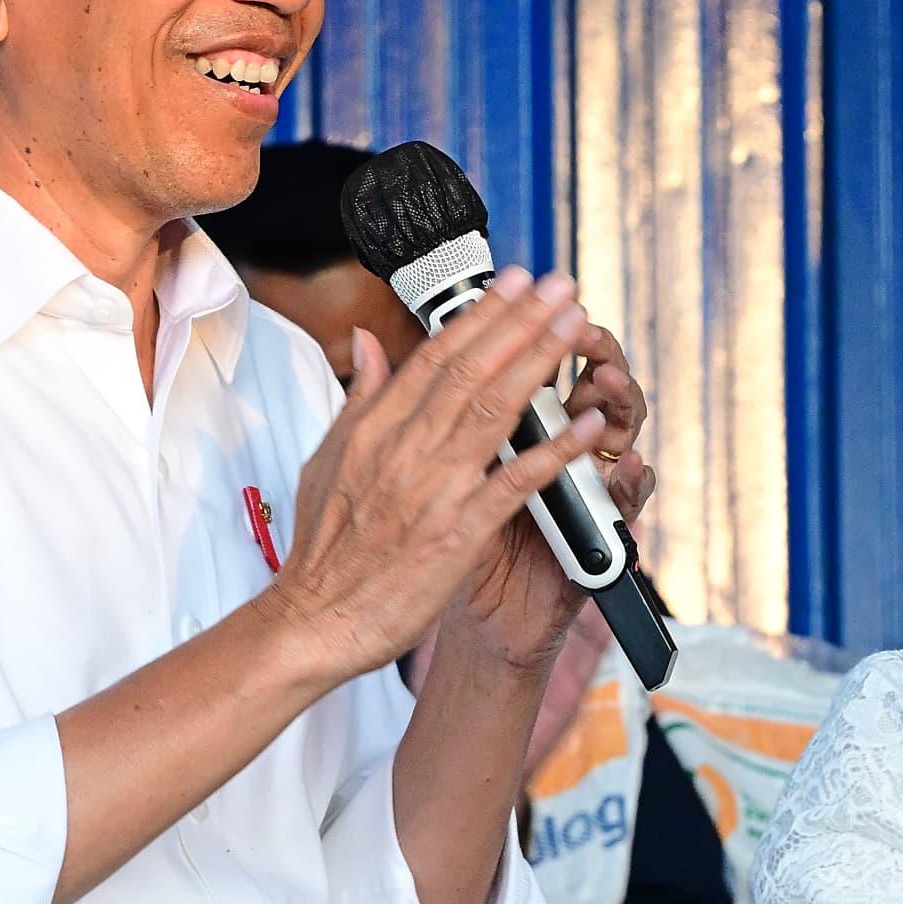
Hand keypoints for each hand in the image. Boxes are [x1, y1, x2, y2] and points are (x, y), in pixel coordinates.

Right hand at [271, 273, 614, 681]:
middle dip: (522, 321)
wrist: (315, 622)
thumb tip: (370, 343)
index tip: (515, 281)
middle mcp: (407, 449)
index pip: (437, 356)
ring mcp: (435, 489)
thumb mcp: (328, 460)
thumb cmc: (324, 551)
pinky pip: (515, 483)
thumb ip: (360, 399)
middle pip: (473, 369)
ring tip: (577, 326)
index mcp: (377, 429)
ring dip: (542, 363)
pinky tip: (587, 424)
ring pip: (496, 410)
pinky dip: (554, 451)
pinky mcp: (459, 533)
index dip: (481, 314)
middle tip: (562, 286)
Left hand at [442, 317, 654, 666]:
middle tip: (580, 322)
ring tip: (607, 383)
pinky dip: (628, 483)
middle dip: (588, 351)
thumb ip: (408, 406)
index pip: (535, 362)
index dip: (533, 327)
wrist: (466, 621)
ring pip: (618, 434)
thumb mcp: (417, 468)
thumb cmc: (438, 546)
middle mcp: (557, 452)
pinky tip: (627, 463)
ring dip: (617, 405)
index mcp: (516, 429)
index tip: (528, 291)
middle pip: (588, 384)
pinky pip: (622, 505)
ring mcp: (582, 490)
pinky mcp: (599, 535)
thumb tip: (372, 343)